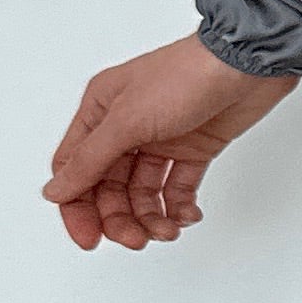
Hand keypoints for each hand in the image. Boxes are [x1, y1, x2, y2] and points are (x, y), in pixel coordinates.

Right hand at [42, 34, 296, 251]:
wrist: (248, 62)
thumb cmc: (185, 77)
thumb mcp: (128, 120)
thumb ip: (91, 160)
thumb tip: (53, 192)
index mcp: (100, 112)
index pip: (75, 170)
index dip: (78, 207)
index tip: (91, 239)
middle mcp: (126, 126)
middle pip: (108, 187)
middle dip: (120, 218)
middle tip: (138, 240)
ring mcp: (161, 138)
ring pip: (142, 192)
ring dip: (151, 217)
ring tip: (168, 230)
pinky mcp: (194, 148)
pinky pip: (177, 187)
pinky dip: (179, 206)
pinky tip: (187, 216)